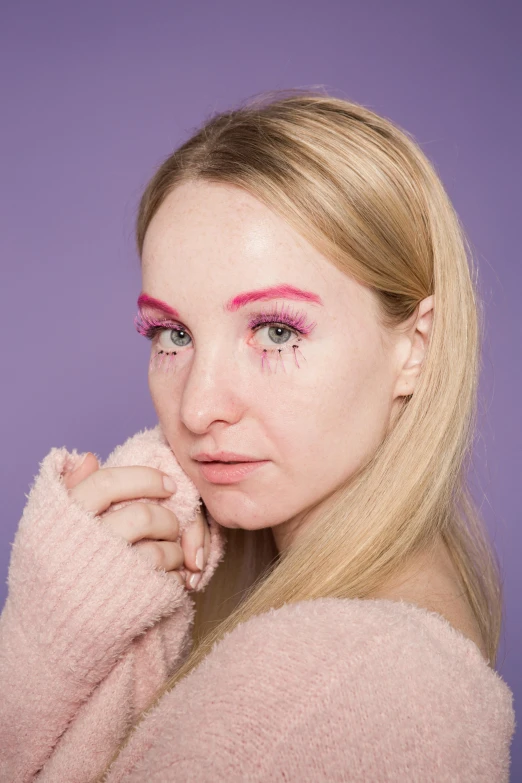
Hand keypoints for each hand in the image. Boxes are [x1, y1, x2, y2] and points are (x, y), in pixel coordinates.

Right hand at [62, 453, 209, 590]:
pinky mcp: (126, 603)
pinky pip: (164, 577)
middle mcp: (81, 547)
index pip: (106, 484)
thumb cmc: (53, 575)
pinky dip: (176, 572)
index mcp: (61, 522)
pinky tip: (172, 575)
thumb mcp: (50, 530)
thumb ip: (72, 491)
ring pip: (158, 548)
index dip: (143, 479)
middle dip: (166, 518)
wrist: (47, 638)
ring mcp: (104, 576)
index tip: (169, 484)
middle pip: (141, 517)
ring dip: (173, 548)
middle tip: (171, 524)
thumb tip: (90, 457)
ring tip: (170, 553)